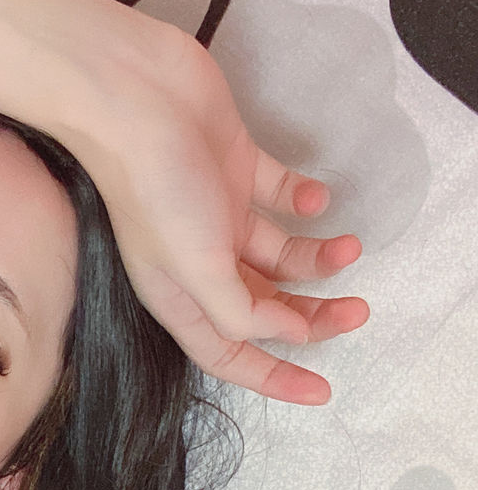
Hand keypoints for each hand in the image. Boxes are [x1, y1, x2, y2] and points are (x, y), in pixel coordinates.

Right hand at [66, 20, 368, 404]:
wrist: (131, 95)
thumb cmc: (154, 187)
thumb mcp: (197, 267)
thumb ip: (242, 309)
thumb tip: (290, 332)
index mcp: (181, 296)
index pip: (232, 353)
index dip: (275, 377)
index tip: (322, 393)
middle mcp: (200, 262)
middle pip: (265, 307)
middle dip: (312, 316)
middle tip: (358, 311)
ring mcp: (218, 213)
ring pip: (278, 256)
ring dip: (317, 259)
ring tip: (349, 247)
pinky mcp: (234, 166)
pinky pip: (279, 193)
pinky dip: (303, 200)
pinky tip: (316, 196)